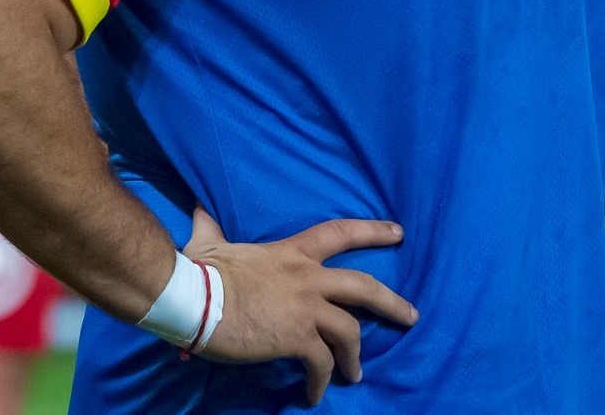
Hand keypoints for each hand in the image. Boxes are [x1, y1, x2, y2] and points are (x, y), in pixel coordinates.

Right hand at [182, 208, 416, 404]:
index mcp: (292, 252)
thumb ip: (211, 227)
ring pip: (350, 331)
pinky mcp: (295, 338)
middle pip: (364, 287)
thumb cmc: (201, 271)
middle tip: (411, 316)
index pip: (340, 233)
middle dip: (392, 303)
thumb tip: (199, 212)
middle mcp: (307, 278)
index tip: (398, 233)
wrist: (193, 298)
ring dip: (355, 356)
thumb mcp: (211, 243)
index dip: (372, 232)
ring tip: (354, 374)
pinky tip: (315, 393)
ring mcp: (305, 309)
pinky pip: (322, 363)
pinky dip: (321, 381)